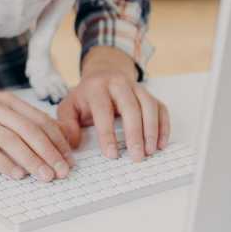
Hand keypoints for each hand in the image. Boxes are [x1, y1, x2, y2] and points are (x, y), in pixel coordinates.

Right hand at [0, 86, 75, 181]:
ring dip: (32, 161)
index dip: (58, 141)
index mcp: (9, 102)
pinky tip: (17, 175)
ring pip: (13, 141)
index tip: (69, 159)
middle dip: (50, 153)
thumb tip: (52, 145)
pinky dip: (5, 164)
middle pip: (31, 131)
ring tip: (45, 177)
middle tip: (62, 172)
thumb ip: (21, 124)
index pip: (41, 121)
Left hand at [56, 47, 168, 162]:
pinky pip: (161, 108)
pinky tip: (161, 144)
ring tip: (150, 151)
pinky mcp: (150, 94)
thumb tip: (72, 143)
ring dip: (152, 130)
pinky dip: (164, 126)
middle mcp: (119, 83)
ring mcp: (137, 87)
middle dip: (135, 133)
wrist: (102, 75)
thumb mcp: (69, 107)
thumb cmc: (86, 97)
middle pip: (130, 106)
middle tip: (137, 156)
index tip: (111, 154)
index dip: (107, 133)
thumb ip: (67, 124)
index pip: (103, 110)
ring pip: (149, 105)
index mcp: (96, 87)